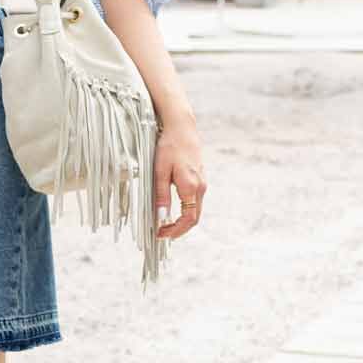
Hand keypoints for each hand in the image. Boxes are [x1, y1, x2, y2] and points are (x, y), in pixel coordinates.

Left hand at [153, 122, 205, 240]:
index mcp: (191, 187)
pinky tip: (173, 211)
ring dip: (182, 221)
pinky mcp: (200, 179)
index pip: (188, 219)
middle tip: (162, 234)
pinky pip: (195, 201)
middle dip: (179, 229)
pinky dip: (186, 211)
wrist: (182, 128)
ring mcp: (202, 183)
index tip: (162, 235)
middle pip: (194, 218)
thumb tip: (161, 216)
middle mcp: (200, 187)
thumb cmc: (169, 146)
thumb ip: (161, 195)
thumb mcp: (160, 171)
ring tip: (165, 225)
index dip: (176, 230)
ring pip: (195, 210)